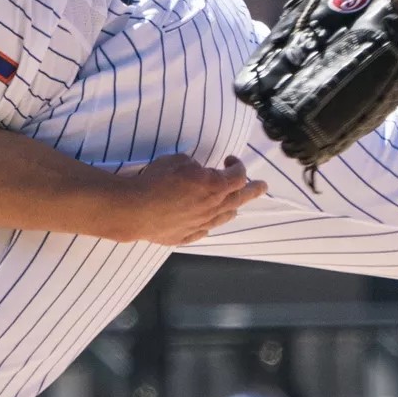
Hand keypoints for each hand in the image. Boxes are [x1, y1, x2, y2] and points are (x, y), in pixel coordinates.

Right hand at [117, 154, 266, 243]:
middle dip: (253, 190)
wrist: (135, 210)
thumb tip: (199, 173)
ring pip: (224, 218)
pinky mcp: (185, 237)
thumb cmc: (156, 181)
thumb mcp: (179, 160)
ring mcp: (200, 225)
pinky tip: (208, 223)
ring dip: (232, 208)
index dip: (238, 165)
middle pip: (240, 199)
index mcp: (215, 186)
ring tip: (236, 205)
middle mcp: (212, 208)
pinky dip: (209, 224)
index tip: (230, 160)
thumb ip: (195, 166)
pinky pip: (203, 231)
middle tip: (263, 187)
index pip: (238, 176)